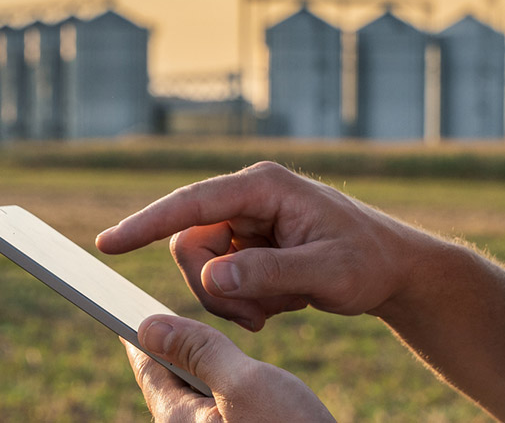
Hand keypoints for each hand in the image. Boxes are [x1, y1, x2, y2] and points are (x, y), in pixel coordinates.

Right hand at [97, 162, 449, 330]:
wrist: (395, 271)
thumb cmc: (369, 262)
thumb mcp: (326, 272)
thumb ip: (268, 272)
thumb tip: (213, 276)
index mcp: (264, 186)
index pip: (192, 203)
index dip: (147, 223)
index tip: (109, 244)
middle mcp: (249, 197)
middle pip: (190, 244)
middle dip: (213, 289)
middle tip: (255, 318)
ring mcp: (247, 221)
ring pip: (201, 267)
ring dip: (230, 301)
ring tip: (278, 310)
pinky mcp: (249, 245)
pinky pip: (220, 279)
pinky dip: (243, 302)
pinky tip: (283, 303)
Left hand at [127, 314, 333, 421]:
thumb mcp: (244, 384)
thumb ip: (199, 352)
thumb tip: (150, 327)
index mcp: (178, 421)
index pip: (147, 367)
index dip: (140, 332)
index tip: (123, 306)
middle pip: (170, 383)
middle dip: (170, 350)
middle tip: (162, 320)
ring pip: (197, 398)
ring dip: (201, 368)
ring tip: (198, 343)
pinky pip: (220, 411)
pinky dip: (222, 387)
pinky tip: (237, 380)